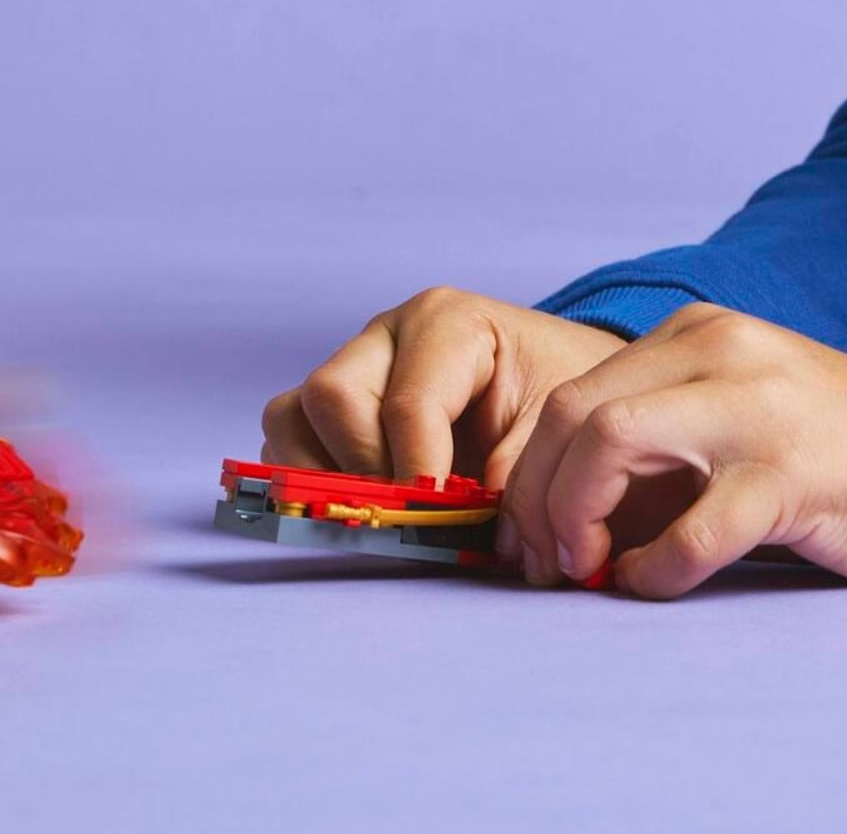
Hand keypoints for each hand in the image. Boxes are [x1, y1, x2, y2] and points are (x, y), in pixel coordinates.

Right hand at [261, 287, 627, 485]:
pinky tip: (363, 504)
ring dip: (324, 476)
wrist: (557, 382)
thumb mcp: (556, 425)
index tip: (438, 521)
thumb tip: (462, 525)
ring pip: (293, 416)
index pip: (408, 401)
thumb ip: (516, 472)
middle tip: (410, 516)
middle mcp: (387, 335)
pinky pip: (288, 438)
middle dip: (365, 470)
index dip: (417, 473)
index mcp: (448, 321)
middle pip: (333, 395)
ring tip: (382, 511)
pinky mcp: (333, 405)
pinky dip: (310, 479)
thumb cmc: (557, 394)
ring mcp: (354, 366)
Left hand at [498, 302, 846, 597]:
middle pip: (575, 413)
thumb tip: (555, 510)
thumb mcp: (728, 412)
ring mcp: (755, 407)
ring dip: (576, 518)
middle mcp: (717, 351)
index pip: (572, 394)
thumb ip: (654, 435)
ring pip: (612, 441)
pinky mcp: (793, 474)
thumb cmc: (822, 454)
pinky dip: (654, 568)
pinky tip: (651, 584)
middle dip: (539, 497)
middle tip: (544, 562)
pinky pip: (694, 527)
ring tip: (585, 568)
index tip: (530, 536)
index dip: (532, 473)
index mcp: (694, 334)